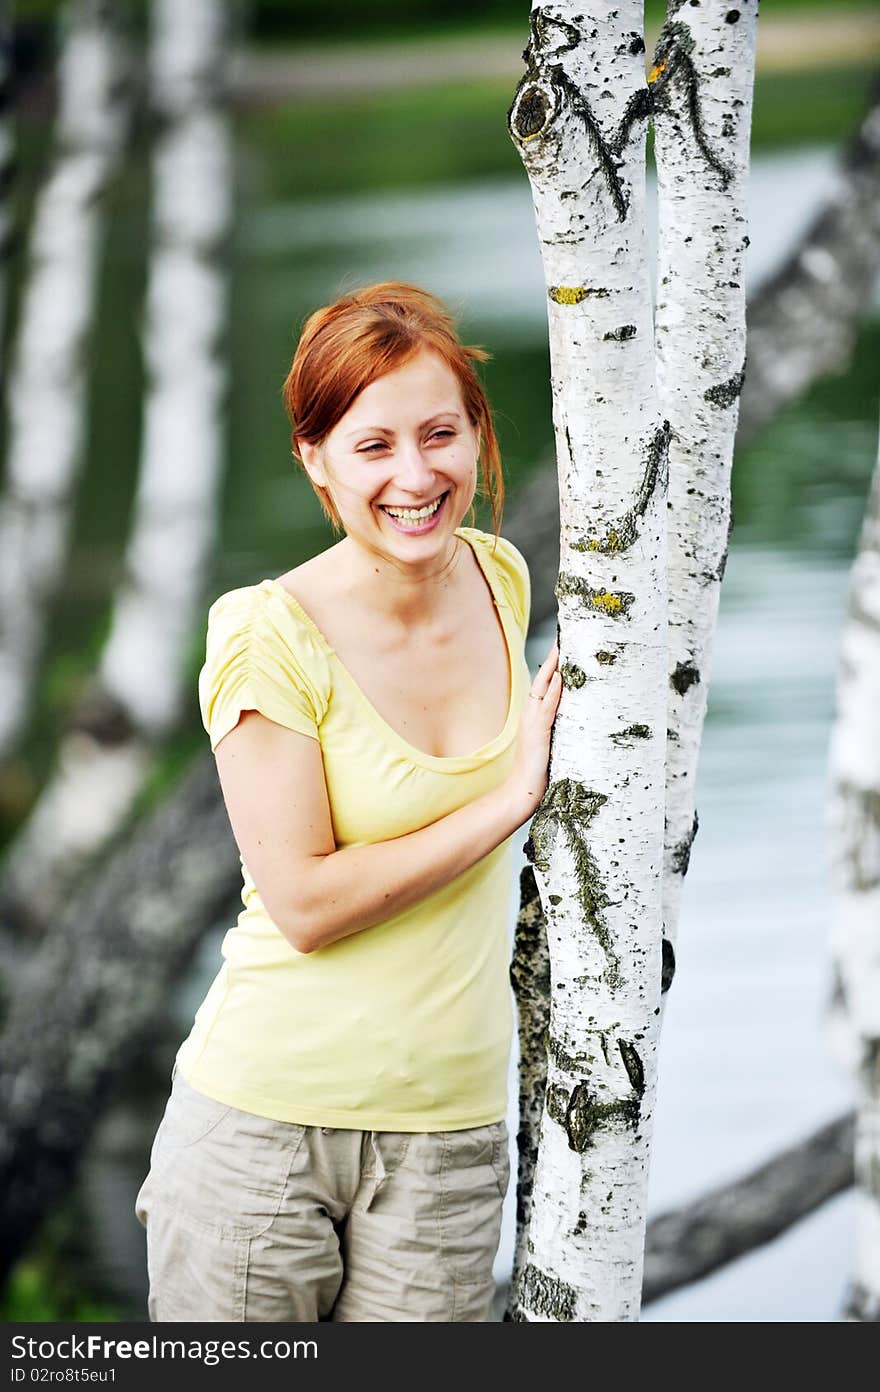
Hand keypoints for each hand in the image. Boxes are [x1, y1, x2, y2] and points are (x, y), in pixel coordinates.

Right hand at [506, 638, 561, 823]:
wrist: (523, 789)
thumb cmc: (538, 768)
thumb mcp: (550, 740)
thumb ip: (555, 724)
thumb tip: (570, 711)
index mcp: (534, 715)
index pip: (543, 684)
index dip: (551, 665)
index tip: (561, 646)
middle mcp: (531, 714)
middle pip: (541, 680)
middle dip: (551, 659)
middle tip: (561, 636)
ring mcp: (533, 723)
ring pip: (542, 689)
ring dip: (552, 668)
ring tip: (561, 649)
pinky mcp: (538, 733)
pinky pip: (547, 708)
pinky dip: (552, 692)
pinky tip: (559, 678)